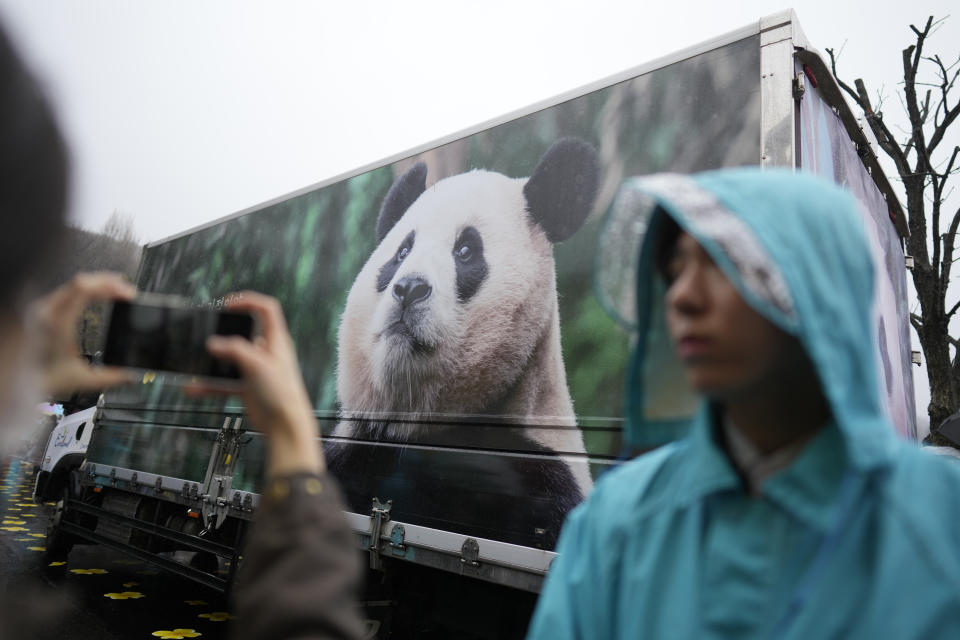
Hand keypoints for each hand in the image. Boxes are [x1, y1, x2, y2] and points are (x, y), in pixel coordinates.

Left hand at [30, 272, 136, 396]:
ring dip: (98, 284)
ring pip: (74, 284)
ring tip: (116, 291)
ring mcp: (43, 308)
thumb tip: (130, 375)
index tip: (127, 294)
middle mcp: (47, 311)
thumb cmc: (39, 377)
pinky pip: (68, 291)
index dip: (110, 286)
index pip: (85, 289)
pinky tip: (97, 295)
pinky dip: (86, 289)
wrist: (13, 381)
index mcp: (57, 323)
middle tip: (127, 291)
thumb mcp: (80, 380)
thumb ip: (110, 378)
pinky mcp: (42, 310)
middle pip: (82, 281)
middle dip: (109, 282)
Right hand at [195, 291, 323, 476]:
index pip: (267, 310)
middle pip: (243, 333)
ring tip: (194, 363)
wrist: (285, 426)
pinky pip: (224, 382)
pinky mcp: (248, 387)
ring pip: (230, 360)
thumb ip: (235, 350)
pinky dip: (210, 385)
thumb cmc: (282, 393)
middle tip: (206, 332)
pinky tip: (194, 388)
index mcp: (276, 340)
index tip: (228, 304)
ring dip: (212, 363)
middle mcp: (266, 352)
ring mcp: (256, 369)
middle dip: (224, 333)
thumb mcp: (258, 365)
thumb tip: (213, 343)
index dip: (249, 301)